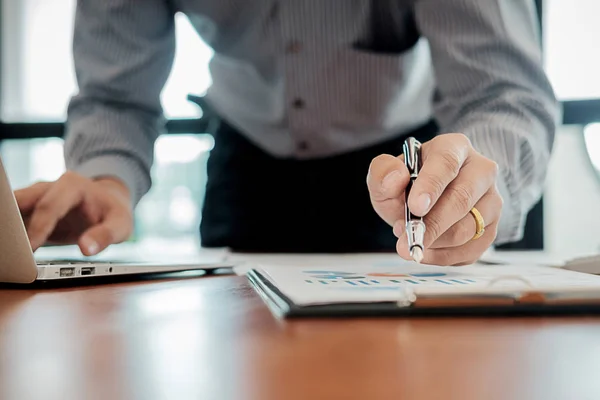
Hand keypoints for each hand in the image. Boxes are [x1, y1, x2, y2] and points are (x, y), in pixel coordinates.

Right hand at [14, 171, 133, 255]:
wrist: (109, 202)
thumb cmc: (114, 212)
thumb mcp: (121, 225)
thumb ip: (105, 235)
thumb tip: (87, 249)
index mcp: (72, 185)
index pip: (49, 206)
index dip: (38, 228)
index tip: (30, 248)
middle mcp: (49, 187)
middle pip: (20, 202)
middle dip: (10, 221)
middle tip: (7, 245)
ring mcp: (36, 197)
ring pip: (12, 208)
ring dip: (7, 226)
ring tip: (6, 246)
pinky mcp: (29, 209)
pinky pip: (12, 219)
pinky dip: (9, 232)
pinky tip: (9, 247)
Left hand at [367, 133, 502, 265]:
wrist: (428, 201)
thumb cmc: (409, 185)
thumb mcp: (387, 174)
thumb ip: (383, 173)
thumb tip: (395, 178)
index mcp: (454, 148)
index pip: (446, 163)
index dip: (431, 185)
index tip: (415, 207)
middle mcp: (480, 170)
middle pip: (461, 199)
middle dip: (431, 224)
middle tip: (406, 239)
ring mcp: (491, 200)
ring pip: (467, 228)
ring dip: (434, 241)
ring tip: (409, 240)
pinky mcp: (491, 228)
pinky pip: (470, 249)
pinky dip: (443, 256)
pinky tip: (426, 251)